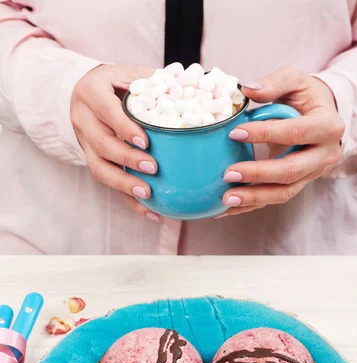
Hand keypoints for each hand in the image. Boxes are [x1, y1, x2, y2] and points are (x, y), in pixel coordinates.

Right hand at [71, 64, 159, 221]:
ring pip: (99, 169)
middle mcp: (83, 119)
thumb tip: (190, 87)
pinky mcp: (93, 160)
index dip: (125, 128)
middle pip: (101, 144)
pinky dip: (129, 199)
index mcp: (91, 92)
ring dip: (123, 185)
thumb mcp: (128, 72)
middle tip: (153, 168)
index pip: (107, 112)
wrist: (82, 92)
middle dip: (126, 159)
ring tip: (148, 195)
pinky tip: (151, 212)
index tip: (145, 142)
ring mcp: (85, 143)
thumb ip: (152, 80)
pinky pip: (109, 183)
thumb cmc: (115, 82)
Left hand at [220, 67, 344, 216]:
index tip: (235, 133)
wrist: (323, 116)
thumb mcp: (295, 81)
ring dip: (254, 198)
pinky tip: (228, 208)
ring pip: (284, 192)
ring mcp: (313, 174)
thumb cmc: (306, 97)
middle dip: (258, 174)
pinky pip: (274, 198)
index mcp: (328, 126)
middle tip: (228, 174)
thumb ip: (273, 83)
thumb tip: (246, 89)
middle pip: (291, 171)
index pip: (296, 133)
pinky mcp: (299, 185)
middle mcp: (325, 155)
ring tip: (226, 199)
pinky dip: (251, 205)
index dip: (266, 134)